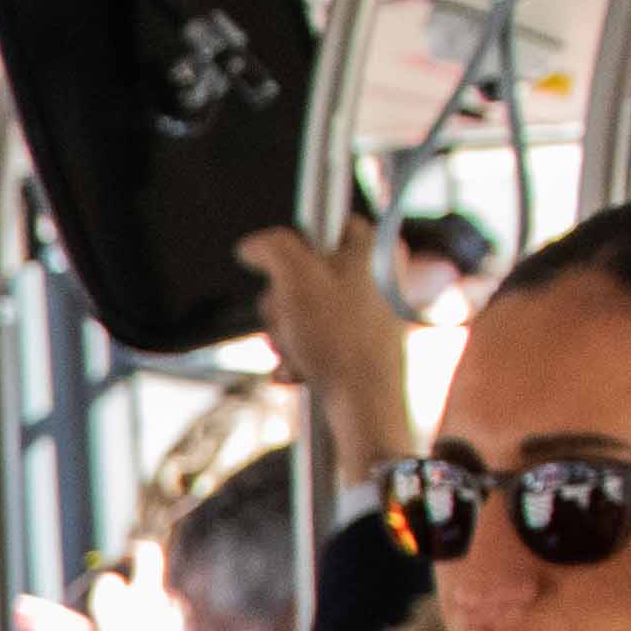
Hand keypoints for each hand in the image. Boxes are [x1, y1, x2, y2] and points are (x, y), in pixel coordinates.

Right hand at [236, 221, 420, 487]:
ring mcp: (370, 315)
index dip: (297, 242)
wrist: (365, 405)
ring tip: (296, 352)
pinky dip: (300, 356)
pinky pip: (317, 341)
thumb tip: (253, 246)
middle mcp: (377, 278)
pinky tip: (298, 370)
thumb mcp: (295, 279)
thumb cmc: (339, 342)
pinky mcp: (360, 347)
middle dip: (283, 301)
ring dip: (287, 334)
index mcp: (373, 250)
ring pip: (306, 311)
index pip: (329, 225)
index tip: (281, 264)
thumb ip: (272, 248)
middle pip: (307, 273)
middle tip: (287, 319)